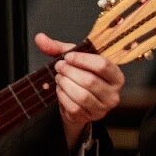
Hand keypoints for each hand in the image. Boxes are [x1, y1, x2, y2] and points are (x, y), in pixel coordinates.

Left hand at [35, 32, 123, 146]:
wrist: (78, 101)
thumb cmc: (80, 76)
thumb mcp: (74, 60)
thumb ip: (58, 48)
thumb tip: (39, 38)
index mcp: (116, 76)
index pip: (102, 65)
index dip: (82, 59)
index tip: (68, 57)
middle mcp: (114, 94)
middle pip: (89, 80)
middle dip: (69, 72)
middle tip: (59, 67)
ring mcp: (103, 108)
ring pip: (81, 95)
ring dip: (65, 84)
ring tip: (59, 78)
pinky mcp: (89, 117)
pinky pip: (73, 107)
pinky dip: (63, 96)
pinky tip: (61, 90)